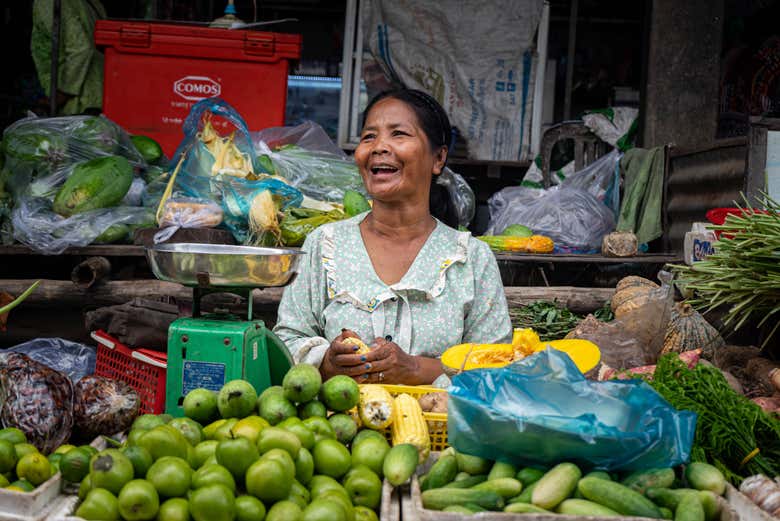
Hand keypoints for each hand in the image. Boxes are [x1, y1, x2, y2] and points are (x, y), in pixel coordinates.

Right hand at [319, 329, 367, 379]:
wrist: (330, 364)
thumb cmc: (340, 350)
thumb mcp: (341, 341)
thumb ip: (347, 336)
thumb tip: (348, 331)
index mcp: (334, 349)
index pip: (339, 348)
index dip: (348, 348)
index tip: (357, 347)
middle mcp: (333, 360)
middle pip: (343, 360)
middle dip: (355, 359)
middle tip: (366, 358)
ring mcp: (335, 371)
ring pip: (347, 371)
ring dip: (359, 370)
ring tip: (369, 366)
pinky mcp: (340, 379)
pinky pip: (349, 380)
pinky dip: (358, 379)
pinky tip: (366, 375)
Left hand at [320, 333, 441, 384]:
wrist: (411, 369)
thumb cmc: (397, 355)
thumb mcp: (390, 345)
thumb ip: (378, 342)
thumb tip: (366, 341)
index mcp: (390, 350)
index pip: (374, 353)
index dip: (363, 356)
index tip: (354, 356)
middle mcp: (391, 361)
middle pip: (372, 365)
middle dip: (360, 366)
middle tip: (348, 366)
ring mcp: (390, 372)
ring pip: (373, 374)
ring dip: (361, 375)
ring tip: (351, 374)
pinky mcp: (389, 380)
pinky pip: (375, 381)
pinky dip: (366, 381)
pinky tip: (358, 380)